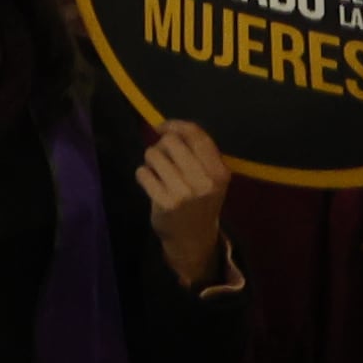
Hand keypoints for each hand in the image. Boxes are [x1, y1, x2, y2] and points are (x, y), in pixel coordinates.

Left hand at [140, 118, 231, 287]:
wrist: (194, 237)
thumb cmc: (200, 199)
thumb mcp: (211, 177)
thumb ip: (197, 151)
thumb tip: (168, 126)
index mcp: (220, 172)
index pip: (197, 136)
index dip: (175, 125)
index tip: (163, 127)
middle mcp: (205, 182)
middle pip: (170, 142)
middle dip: (162, 147)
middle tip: (165, 161)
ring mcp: (185, 193)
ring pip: (153, 155)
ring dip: (152, 162)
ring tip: (161, 175)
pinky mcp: (165, 202)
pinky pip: (142, 172)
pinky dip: (144, 176)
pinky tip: (154, 187)